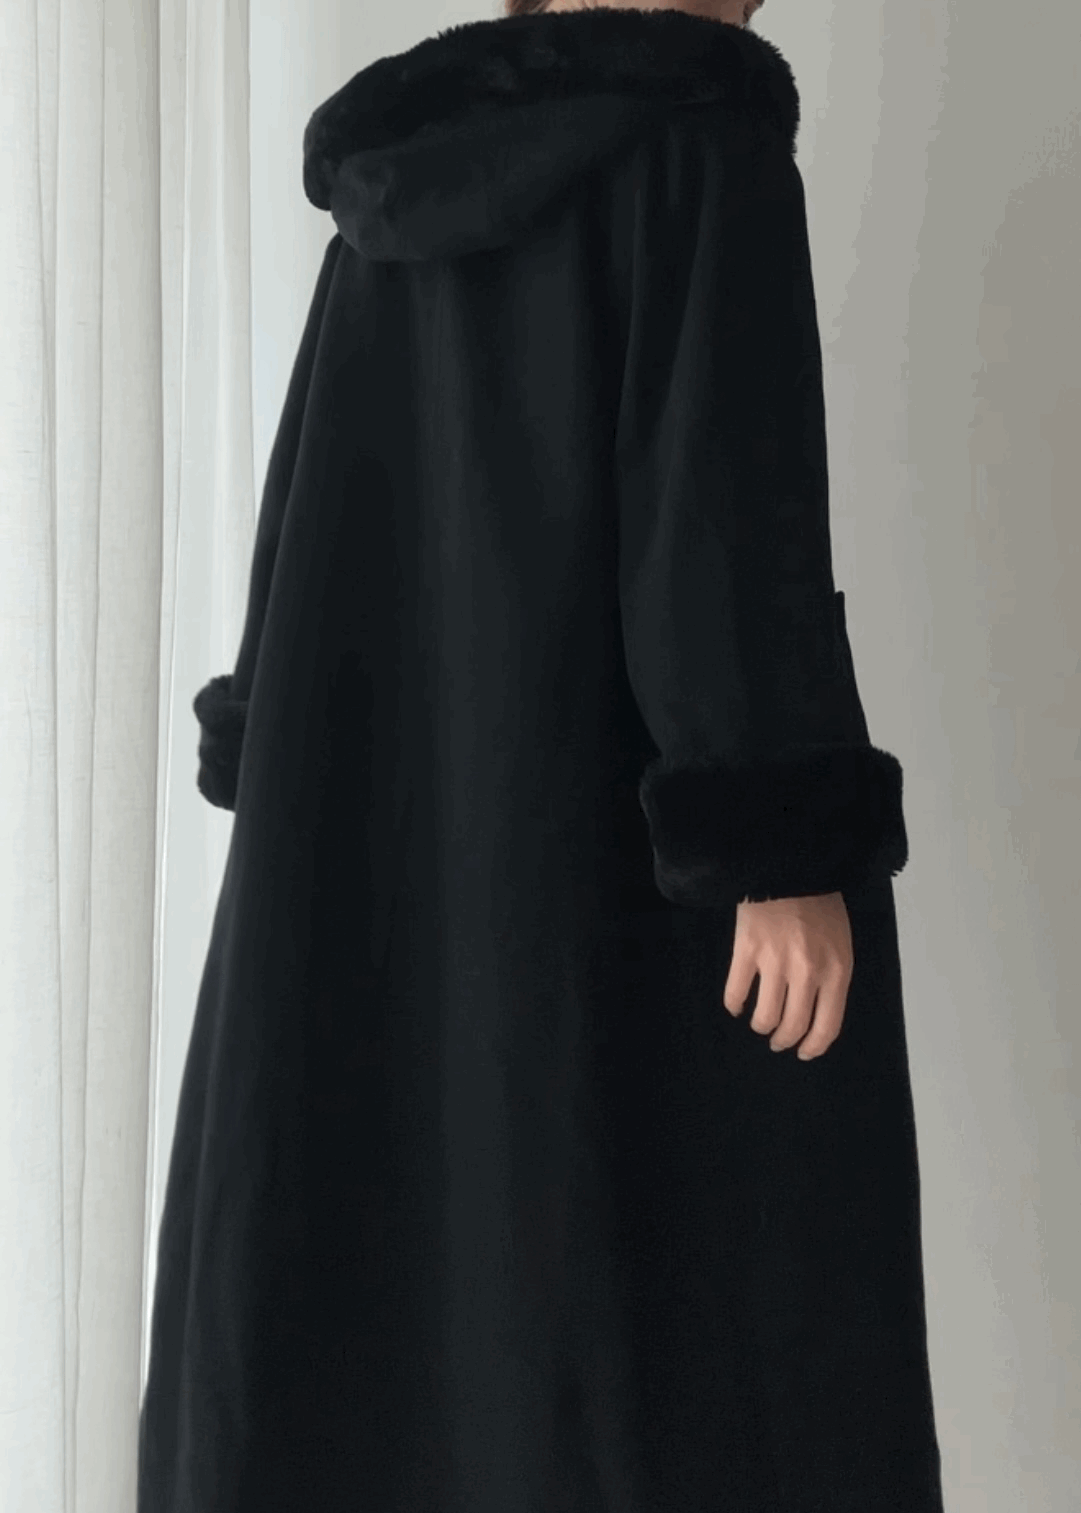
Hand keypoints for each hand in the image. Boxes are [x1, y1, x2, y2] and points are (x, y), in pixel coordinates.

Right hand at [722, 892, 853, 1060]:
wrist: (791, 866)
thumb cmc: (820, 903)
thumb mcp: (840, 942)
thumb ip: (832, 976)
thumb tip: (816, 1010)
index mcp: (836, 971)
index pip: (827, 1026)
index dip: (813, 1046)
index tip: (804, 1053)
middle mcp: (807, 973)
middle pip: (793, 1026)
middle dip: (784, 1040)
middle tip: (778, 1041)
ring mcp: (775, 963)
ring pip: (764, 1016)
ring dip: (761, 1025)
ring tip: (759, 1023)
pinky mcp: (746, 952)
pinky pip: (736, 992)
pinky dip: (735, 1004)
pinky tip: (736, 1005)